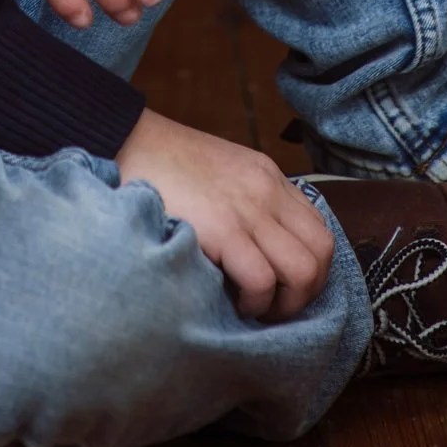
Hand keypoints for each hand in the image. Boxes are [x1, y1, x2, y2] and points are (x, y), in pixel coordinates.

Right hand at [116, 109, 334, 318]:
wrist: (125, 139)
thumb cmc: (161, 165)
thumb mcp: (219, 174)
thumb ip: (243, 202)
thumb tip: (256, 250)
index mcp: (267, 177)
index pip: (318, 231)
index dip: (309, 270)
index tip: (281, 287)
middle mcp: (266, 191)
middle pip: (321, 254)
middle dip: (304, 293)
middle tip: (271, 306)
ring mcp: (248, 209)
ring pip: (303, 272)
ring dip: (283, 303)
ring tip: (252, 306)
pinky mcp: (223, 229)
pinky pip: (262, 280)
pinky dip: (253, 301)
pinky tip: (230, 299)